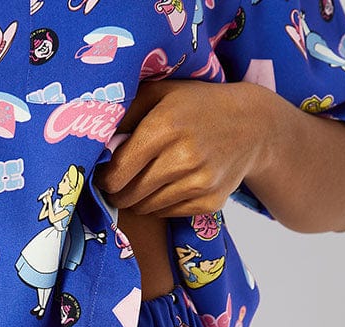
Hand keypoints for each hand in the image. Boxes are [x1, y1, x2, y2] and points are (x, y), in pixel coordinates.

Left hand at [94, 78, 267, 216]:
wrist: (253, 125)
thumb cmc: (196, 106)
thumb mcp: (160, 94)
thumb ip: (125, 113)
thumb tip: (92, 138)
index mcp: (165, 127)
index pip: (117, 173)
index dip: (104, 179)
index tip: (102, 176)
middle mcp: (183, 157)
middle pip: (128, 195)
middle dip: (117, 192)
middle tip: (117, 184)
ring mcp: (199, 182)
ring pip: (146, 207)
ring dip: (137, 199)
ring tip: (142, 183)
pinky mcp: (210, 201)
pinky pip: (167, 213)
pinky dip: (159, 205)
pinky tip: (166, 187)